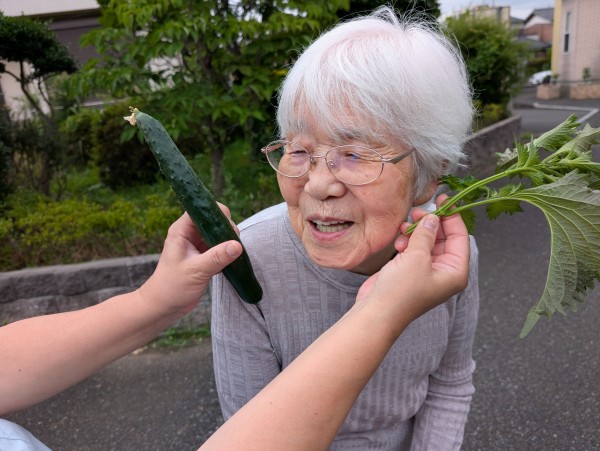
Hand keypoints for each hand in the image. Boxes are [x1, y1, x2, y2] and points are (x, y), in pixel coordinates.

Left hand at [139, 205, 242, 314]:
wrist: (163, 306)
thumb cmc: (172, 287)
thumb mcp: (196, 271)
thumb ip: (217, 257)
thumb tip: (237, 245)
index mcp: (182, 230)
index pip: (202, 209)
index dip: (217, 214)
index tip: (228, 229)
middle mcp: (189, 234)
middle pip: (214, 219)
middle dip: (226, 229)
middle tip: (232, 246)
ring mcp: (197, 245)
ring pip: (219, 233)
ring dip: (228, 241)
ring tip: (232, 256)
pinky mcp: (203, 256)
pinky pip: (220, 247)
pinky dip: (227, 252)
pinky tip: (230, 262)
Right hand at [356, 194, 469, 333]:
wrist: (376, 312)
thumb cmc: (401, 292)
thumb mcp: (417, 258)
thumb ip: (426, 234)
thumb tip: (433, 217)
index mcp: (455, 272)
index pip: (460, 237)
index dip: (452, 217)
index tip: (443, 199)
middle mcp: (444, 272)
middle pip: (443, 238)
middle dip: (430, 224)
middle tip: (418, 211)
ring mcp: (426, 271)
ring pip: (426, 242)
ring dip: (416, 233)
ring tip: (404, 229)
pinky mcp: (410, 271)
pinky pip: (414, 249)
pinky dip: (407, 242)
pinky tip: (398, 243)